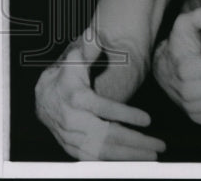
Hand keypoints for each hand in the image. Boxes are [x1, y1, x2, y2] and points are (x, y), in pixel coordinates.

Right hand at [35, 41, 165, 159]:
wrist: (41, 98)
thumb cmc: (66, 76)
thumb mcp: (75, 60)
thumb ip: (87, 50)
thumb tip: (94, 37)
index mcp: (77, 97)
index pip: (104, 108)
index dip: (126, 115)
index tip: (148, 119)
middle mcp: (73, 120)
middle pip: (107, 135)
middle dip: (135, 142)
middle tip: (159, 145)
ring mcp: (71, 137)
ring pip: (101, 151)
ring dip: (128, 156)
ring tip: (152, 155)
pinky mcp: (71, 147)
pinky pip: (92, 159)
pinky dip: (112, 162)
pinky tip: (132, 161)